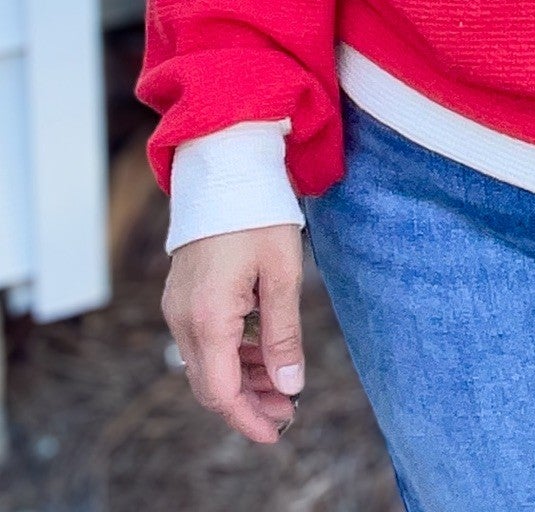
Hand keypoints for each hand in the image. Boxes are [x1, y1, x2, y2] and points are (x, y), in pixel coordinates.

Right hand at [162, 224, 306, 442]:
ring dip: (242, 379)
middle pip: (211, 384)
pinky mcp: (182, 295)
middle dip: (249, 403)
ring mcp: (178, 307)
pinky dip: (231, 354)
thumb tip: (290, 384)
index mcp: (208, 317)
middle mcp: (183, 319)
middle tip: (289, 410)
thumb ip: (283, 334)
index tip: (276, 433)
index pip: (222, 392)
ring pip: (207, 364)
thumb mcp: (282, 274)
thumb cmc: (258, 213)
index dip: (248, 419)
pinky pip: (203, 340)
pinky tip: (262, 353)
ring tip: (283, 385)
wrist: (224, 166)